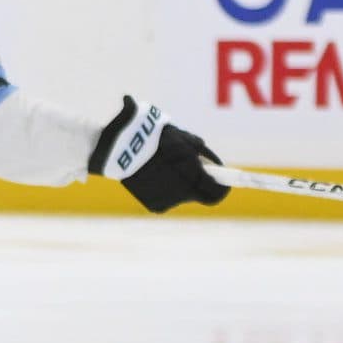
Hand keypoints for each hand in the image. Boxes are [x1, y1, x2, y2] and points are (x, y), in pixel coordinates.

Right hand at [91, 96, 227, 212]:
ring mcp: (166, 201)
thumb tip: (213, 164)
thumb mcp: (183, 139)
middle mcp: (181, 195)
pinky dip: (165, 188)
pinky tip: (154, 174)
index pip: (217, 194)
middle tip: (192, 169)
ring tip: (166, 166)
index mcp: (193, 178)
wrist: (120, 147)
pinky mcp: (152, 204)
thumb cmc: (155, 138)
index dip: (223, 187)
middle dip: (199, 183)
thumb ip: (202, 154)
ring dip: (181, 184)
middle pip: (199, 195)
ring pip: (182, 196)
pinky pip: (166, 197)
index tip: (222, 179)